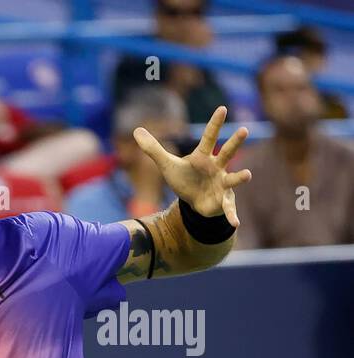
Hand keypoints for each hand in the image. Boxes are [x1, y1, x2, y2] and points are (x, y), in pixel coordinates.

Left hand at [133, 106, 251, 226]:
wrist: (193, 200)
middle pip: (226, 153)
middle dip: (234, 143)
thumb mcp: (167, 165)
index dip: (214, 123)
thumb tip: (136, 130)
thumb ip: (153, 148)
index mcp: (203, 157)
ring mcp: (222, 183)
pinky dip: (232, 216)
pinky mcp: (222, 201)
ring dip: (239, 177)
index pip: (209, 137)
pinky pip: (228, 209)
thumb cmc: (184, 178)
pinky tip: (235, 224)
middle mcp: (216, 167)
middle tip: (243, 130)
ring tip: (247, 175)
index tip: (222, 107)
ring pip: (232, 179)